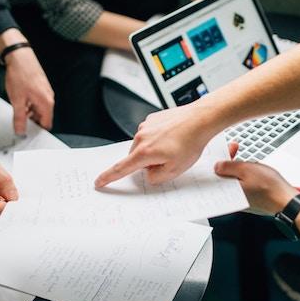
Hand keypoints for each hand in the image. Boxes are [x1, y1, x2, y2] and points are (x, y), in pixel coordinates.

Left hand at [4, 48, 54, 133]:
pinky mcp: (41, 86)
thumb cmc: (21, 75)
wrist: (20, 56)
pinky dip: (30, 103)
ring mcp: (46, 91)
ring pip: (39, 108)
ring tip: (17, 109)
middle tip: (19, 122)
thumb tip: (20, 131)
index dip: (37, 130)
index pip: (46, 124)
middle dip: (32, 121)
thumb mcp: (17, 100)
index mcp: (46, 103)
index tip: (28, 134)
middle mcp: (49, 98)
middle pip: (43, 116)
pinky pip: (38, 100)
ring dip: (30, 112)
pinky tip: (20, 100)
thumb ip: (19, 118)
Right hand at [95, 101, 219, 186]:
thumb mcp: (175, 170)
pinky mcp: (152, 118)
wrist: (200, 120)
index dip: (108, 177)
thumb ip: (156, 177)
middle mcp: (141, 137)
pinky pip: (151, 134)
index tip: (99, 182)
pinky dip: (159, 139)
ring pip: (144, 145)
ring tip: (174, 146)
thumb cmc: (190, 142)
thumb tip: (149, 173)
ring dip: (154, 150)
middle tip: (169, 160)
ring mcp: (146, 126)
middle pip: (136, 157)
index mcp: (144, 152)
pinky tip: (174, 137)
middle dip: (148, 163)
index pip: (121, 168)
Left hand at [214, 142, 297, 215]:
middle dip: (228, 160)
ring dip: (236, 167)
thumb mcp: (246, 169)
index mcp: (228, 191)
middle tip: (234, 148)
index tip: (224, 149)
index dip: (218, 158)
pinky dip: (243, 175)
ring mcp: (240, 199)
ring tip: (246, 159)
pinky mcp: (248, 199)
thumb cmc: (269, 187)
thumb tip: (217, 166)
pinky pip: (241, 185)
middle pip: (223, 175)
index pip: (215, 174)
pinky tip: (250, 169)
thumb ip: (229, 166)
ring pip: (232, 179)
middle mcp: (232, 198)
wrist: (286, 201)